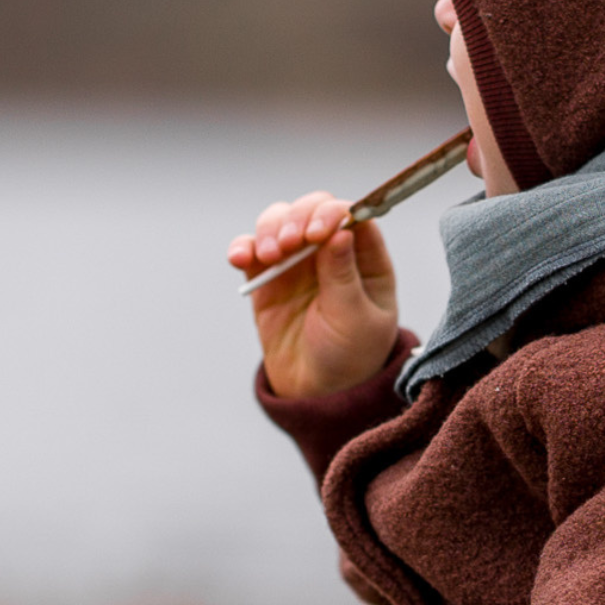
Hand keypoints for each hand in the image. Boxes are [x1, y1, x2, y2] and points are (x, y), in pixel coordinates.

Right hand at [227, 192, 398, 398]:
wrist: (317, 394)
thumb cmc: (349, 358)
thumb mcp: (355, 320)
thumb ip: (344, 276)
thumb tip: (341, 232)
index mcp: (365, 259)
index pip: (351, 215)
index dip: (332, 213)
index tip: (318, 233)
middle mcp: (330, 252)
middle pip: (311, 210)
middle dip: (297, 218)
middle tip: (288, 245)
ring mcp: (297, 262)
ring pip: (279, 222)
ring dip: (269, 229)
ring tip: (268, 256)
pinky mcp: (267, 278)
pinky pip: (251, 251)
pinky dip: (242, 247)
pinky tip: (239, 258)